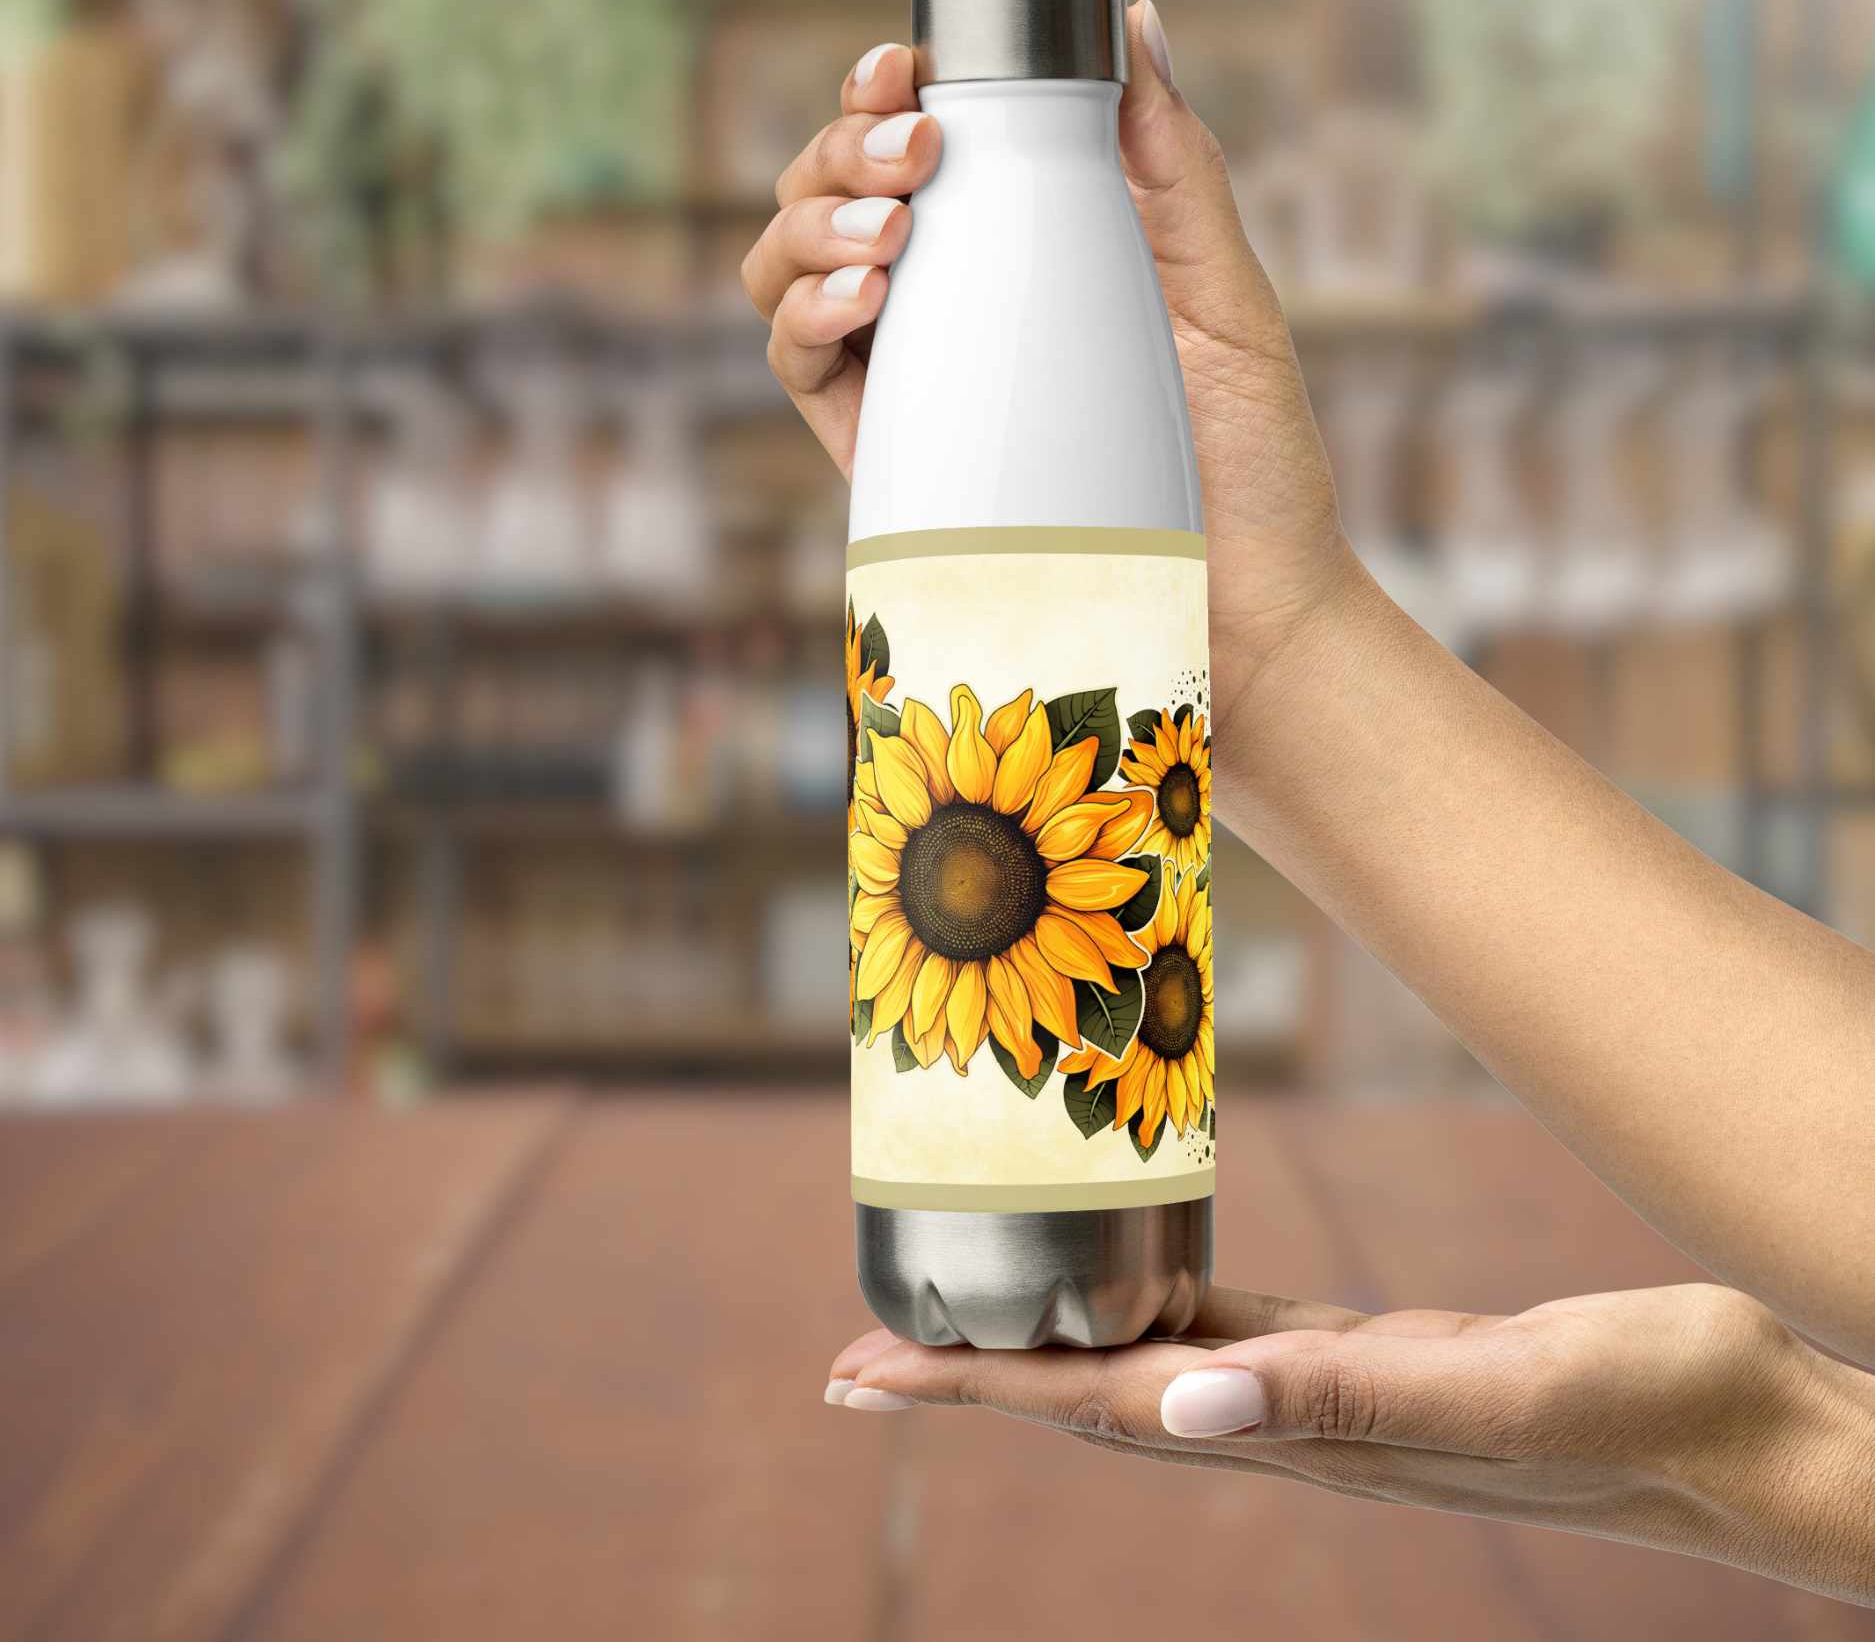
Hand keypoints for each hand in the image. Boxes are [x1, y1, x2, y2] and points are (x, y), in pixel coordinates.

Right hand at [739, 4, 1358, 694]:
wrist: (1246, 612)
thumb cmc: (1249, 463)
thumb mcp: (1223, 295)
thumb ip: (1174, 169)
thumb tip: (1143, 24)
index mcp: (1018, 254)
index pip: (917, 149)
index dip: (887, 93)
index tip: (910, 66)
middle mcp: (947, 311)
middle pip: (833, 192)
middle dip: (845, 146)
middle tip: (918, 151)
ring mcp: (910, 384)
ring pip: (789, 267)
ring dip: (812, 221)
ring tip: (890, 229)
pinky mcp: (887, 463)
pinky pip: (800, 368)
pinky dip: (804, 314)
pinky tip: (864, 295)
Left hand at [826, 1283, 1874, 1605]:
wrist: (1745, 1435)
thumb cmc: (1648, 1411)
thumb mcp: (1501, 1394)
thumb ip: (1345, 1401)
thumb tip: (1181, 1403)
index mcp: (1296, 1432)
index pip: (1092, 1409)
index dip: (970, 1392)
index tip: (859, 1376)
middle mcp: (1287, 1422)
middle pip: (1088, 1398)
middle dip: (972, 1377)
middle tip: (862, 1354)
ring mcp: (1325, 1395)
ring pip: (1146, 1368)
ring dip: (1047, 1349)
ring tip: (966, 1318)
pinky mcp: (1371, 1357)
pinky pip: (1227, 1331)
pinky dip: (1154, 1310)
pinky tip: (1131, 1289)